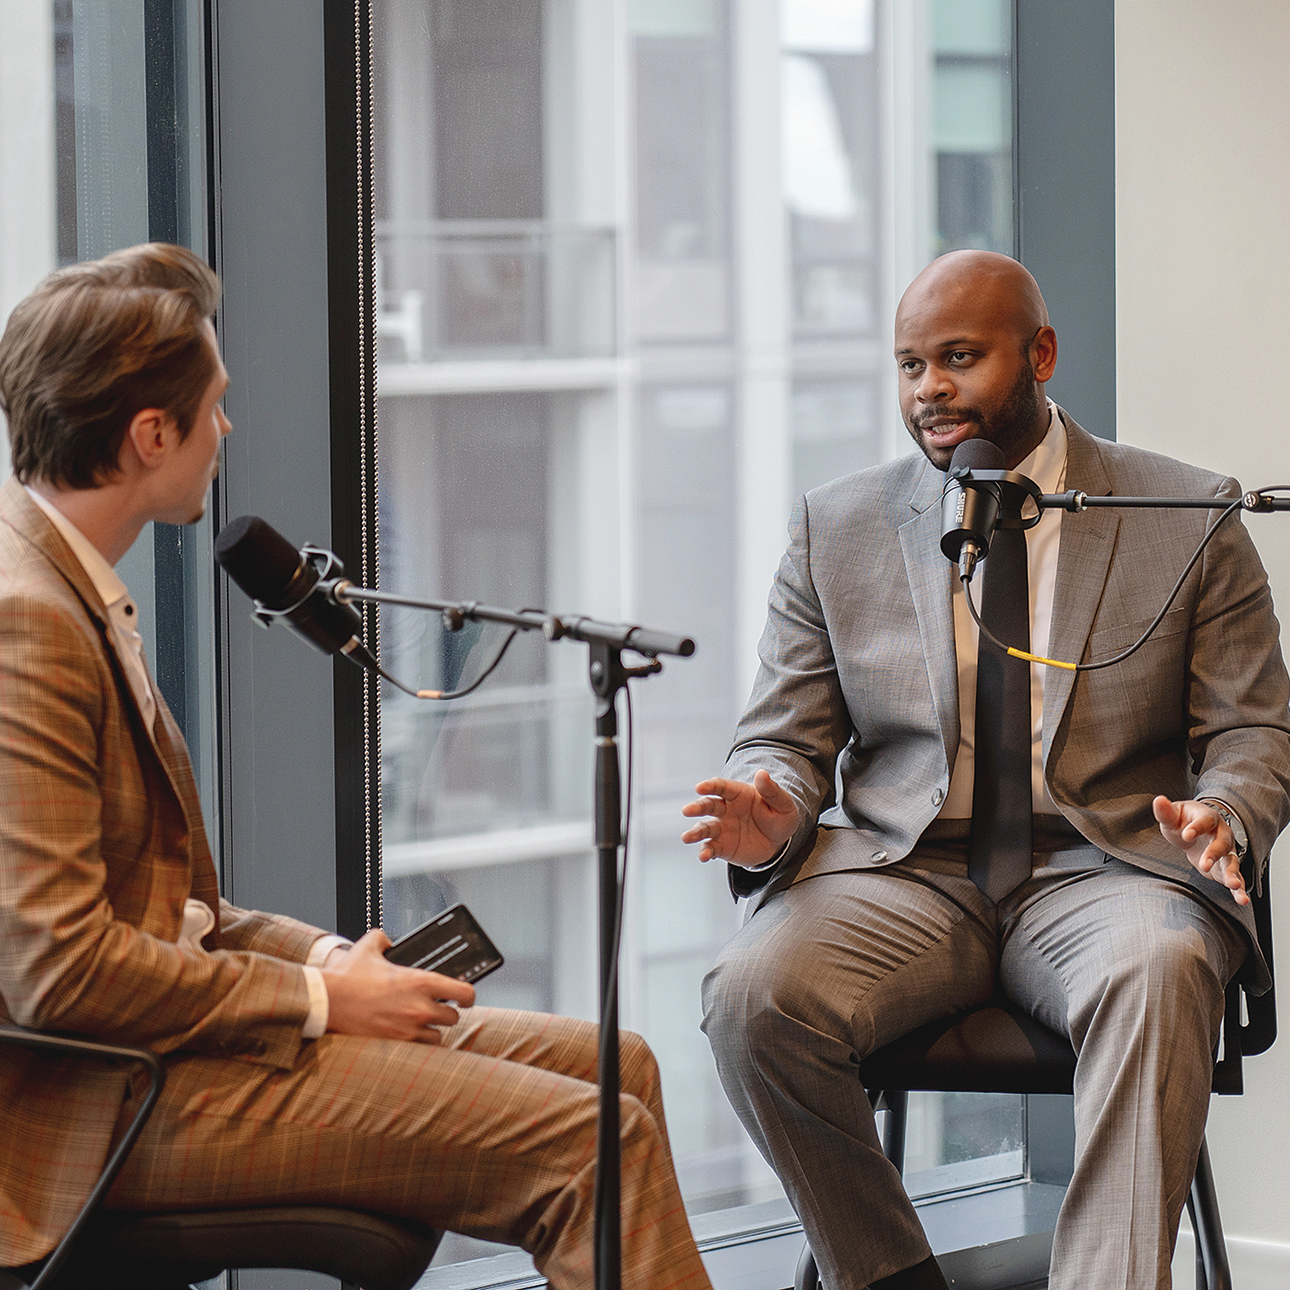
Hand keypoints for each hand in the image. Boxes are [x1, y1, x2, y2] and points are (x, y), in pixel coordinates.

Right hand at [321, 928, 474, 1041]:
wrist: (327, 1002)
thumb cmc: (348, 977)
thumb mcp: (367, 947)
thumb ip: (383, 939)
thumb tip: (387, 939)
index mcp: (421, 981)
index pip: (464, 992)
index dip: (468, 995)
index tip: (464, 997)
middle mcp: (421, 1007)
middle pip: (453, 1018)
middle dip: (445, 1013)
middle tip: (433, 1009)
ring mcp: (410, 1029)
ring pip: (438, 1036)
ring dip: (431, 1030)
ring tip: (418, 1023)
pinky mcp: (396, 1045)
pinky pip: (419, 1050)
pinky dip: (415, 1043)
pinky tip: (406, 1035)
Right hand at [681, 770, 798, 867]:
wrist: (778, 841)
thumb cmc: (779, 816)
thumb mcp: (783, 803)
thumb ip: (772, 790)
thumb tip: (762, 773)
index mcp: (738, 794)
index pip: (721, 787)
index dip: (710, 786)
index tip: (699, 787)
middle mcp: (725, 809)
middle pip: (708, 805)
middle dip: (696, 808)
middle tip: (687, 811)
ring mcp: (722, 828)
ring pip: (704, 828)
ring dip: (695, 832)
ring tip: (686, 838)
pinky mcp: (722, 846)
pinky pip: (711, 848)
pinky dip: (705, 852)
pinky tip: (704, 856)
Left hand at [1152, 795, 1249, 906]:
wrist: (1195, 831)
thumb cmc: (1183, 821)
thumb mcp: (1172, 816)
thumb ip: (1165, 812)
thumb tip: (1159, 800)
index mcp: (1208, 818)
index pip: (1205, 821)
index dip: (1197, 827)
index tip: (1186, 834)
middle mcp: (1222, 834)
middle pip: (1222, 843)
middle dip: (1214, 853)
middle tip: (1203, 864)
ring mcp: (1227, 851)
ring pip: (1232, 862)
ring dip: (1233, 873)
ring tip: (1233, 885)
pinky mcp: (1226, 867)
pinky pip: (1235, 877)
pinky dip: (1239, 888)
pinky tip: (1241, 898)